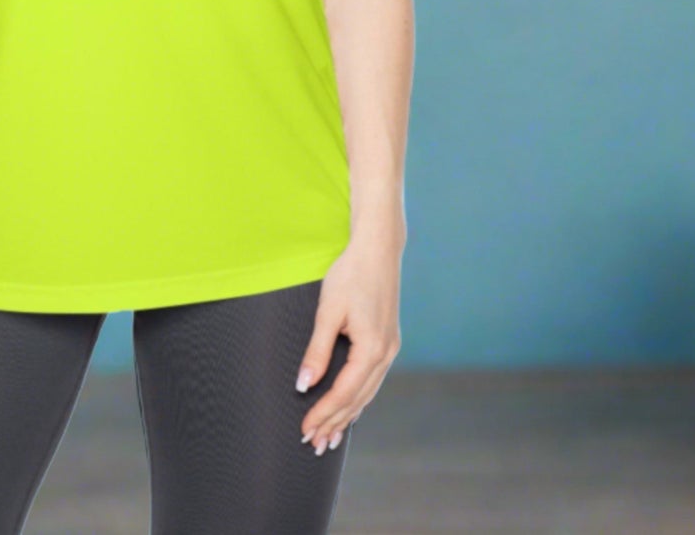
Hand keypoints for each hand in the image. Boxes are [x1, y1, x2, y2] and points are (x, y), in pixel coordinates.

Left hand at [295, 231, 402, 453]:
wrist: (378, 249)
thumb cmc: (350, 274)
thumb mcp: (328, 311)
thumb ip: (316, 351)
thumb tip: (303, 384)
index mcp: (372, 348)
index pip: (343, 392)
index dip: (323, 413)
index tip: (305, 430)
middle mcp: (386, 354)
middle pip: (357, 399)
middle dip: (335, 422)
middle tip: (314, 444)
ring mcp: (391, 348)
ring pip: (367, 393)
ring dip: (348, 415)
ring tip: (330, 437)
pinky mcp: (389, 341)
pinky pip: (373, 380)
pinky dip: (359, 398)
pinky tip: (350, 409)